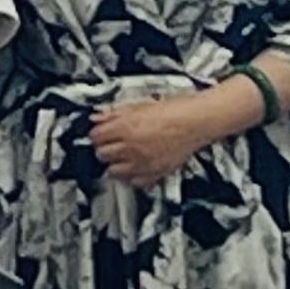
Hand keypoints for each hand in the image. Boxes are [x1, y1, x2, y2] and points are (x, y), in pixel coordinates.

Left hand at [89, 94, 212, 189]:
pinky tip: (135, 167)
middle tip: (111, 144)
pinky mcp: (156, 173)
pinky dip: (133, 176)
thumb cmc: (171, 111)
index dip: (96, 134)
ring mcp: (143, 163)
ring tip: (121, 157)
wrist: (194, 122)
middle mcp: (131, 148)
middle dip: (104, 148)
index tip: (100, 134)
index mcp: (124, 128)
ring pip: (114, 172)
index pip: (94, 137)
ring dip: (115, 164)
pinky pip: (135, 182)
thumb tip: (96, 118)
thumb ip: (113, 114)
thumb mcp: (137, 106)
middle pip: (101, 155)